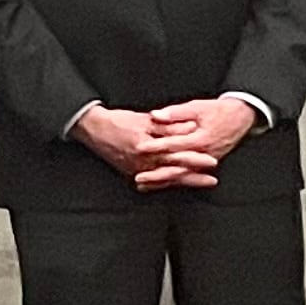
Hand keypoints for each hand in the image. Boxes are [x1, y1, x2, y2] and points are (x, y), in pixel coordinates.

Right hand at [71, 105, 201, 187]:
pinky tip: (174, 185)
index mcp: (147, 147)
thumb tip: (190, 127)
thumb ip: (168, 125)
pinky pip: (152, 182)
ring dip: (184, 182)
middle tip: (212, 179)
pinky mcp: (131, 172)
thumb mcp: (144, 119)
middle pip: (174, 171)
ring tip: (200, 183)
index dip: (195, 158)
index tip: (211, 161)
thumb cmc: (118, 121)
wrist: (93, 129)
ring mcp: (136, 170)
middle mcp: (142, 162)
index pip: (176, 154)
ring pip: (165, 179)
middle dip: (194, 176)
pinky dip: (165, 184)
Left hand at [138, 97, 256, 188]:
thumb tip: (157, 115)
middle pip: (177, 167)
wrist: (241, 118)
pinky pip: (188, 176)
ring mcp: (206, 162)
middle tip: (139, 177)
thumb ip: (175, 113)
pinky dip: (172, 181)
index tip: (140, 148)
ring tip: (144, 185)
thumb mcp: (197, 107)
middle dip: (157, 174)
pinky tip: (158, 185)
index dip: (156, 146)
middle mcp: (204, 154)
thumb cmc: (218, 111)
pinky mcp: (206, 165)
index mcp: (200, 139)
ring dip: (162, 181)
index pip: (174, 145)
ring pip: (181, 175)